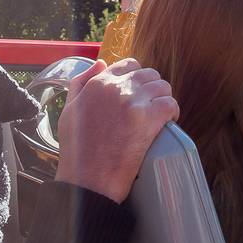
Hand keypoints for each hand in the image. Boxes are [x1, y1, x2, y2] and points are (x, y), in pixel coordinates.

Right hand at [54, 58, 178, 203]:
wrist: (87, 179)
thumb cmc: (77, 150)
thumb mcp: (69, 110)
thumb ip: (80, 82)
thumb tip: (101, 63)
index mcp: (97, 84)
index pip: (128, 65)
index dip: (137, 77)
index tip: (140, 92)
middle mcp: (115, 88)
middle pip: (149, 74)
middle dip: (152, 88)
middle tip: (152, 106)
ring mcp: (133, 102)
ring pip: (163, 87)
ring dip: (163, 99)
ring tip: (160, 114)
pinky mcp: (148, 119)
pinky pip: (170, 104)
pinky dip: (172, 112)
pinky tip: (168, 122)